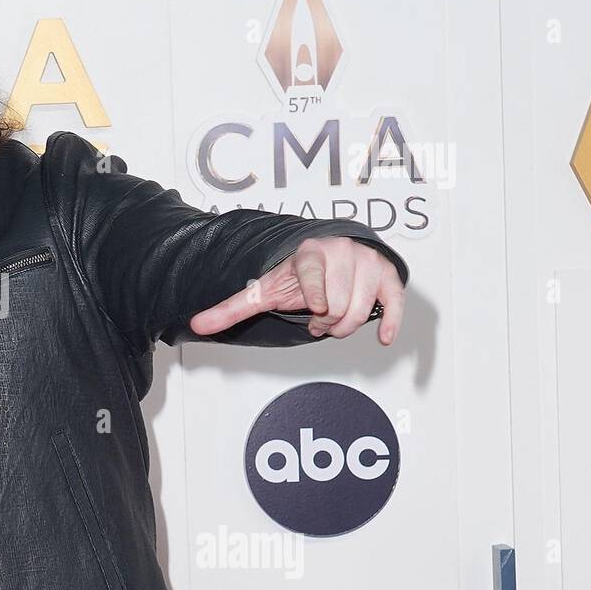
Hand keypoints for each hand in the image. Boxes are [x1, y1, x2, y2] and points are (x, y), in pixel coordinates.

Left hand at [187, 237, 404, 344]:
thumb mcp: (264, 290)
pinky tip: (384, 338)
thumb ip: (231, 309)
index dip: (315, 298)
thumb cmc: (295, 276)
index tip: (315, 308)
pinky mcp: (389, 276)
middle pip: (336, 306)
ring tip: (334, 315)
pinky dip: (391, 324)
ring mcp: (367, 262)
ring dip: (345, 326)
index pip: (313, 276)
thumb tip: (195, 325)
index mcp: (308, 252)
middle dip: (325, 321)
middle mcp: (341, 251)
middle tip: (318, 314)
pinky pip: (395, 304)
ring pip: (361, 312)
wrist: (330, 254)